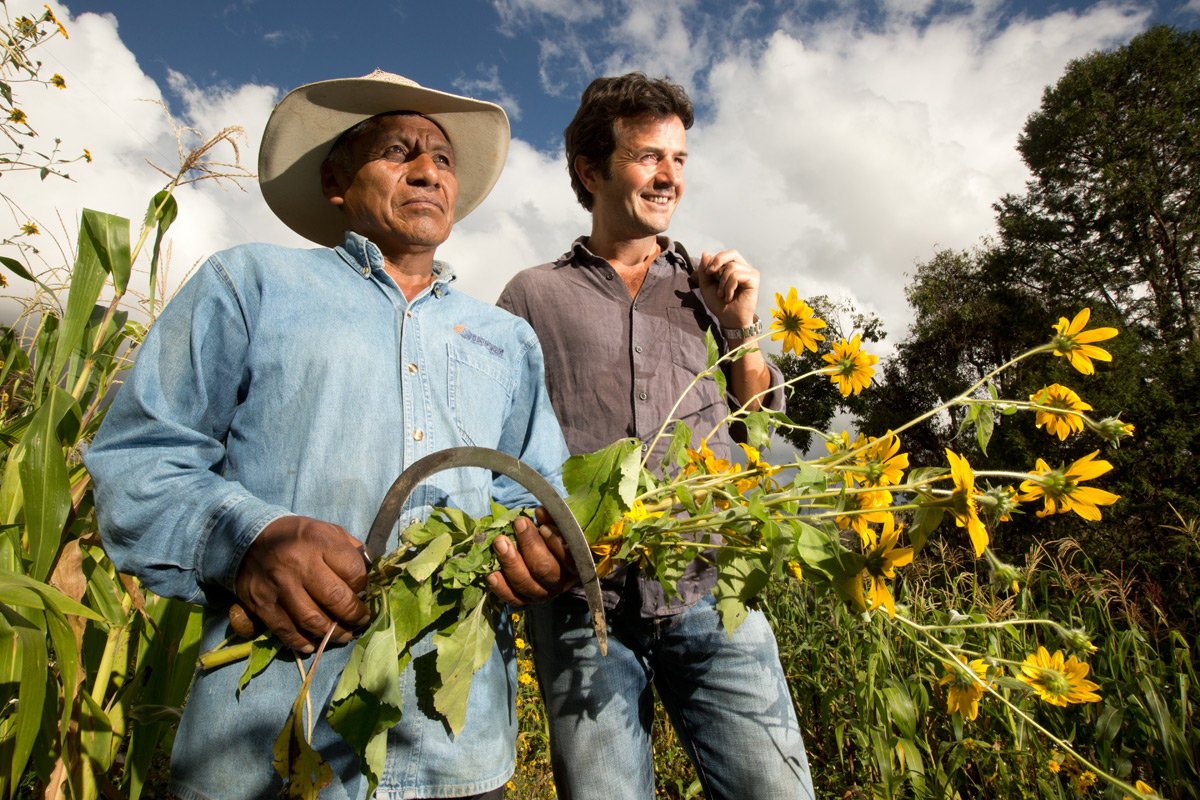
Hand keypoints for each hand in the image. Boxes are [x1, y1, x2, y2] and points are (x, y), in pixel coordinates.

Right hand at [234, 516, 369, 652]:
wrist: (248, 537)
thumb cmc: (297, 537)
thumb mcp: (328, 530)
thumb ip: (351, 549)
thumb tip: (371, 573)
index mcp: (320, 541)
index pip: (353, 572)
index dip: (363, 587)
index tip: (363, 594)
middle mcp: (299, 563)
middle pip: (335, 599)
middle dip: (353, 615)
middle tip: (360, 621)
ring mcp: (279, 585)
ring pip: (312, 619)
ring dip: (332, 634)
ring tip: (342, 636)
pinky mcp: (262, 603)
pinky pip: (285, 629)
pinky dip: (301, 641)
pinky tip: (312, 644)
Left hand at [486, 506, 577, 604]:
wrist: (555, 563)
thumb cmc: (559, 540)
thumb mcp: (562, 529)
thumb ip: (554, 521)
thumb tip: (540, 512)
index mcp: (575, 565)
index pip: (568, 557)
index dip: (555, 543)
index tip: (542, 527)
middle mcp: (560, 583)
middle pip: (544, 569)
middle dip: (529, 545)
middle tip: (518, 524)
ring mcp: (542, 594)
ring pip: (525, 584)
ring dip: (510, 562)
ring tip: (499, 542)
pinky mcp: (526, 600)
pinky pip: (512, 598)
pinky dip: (501, 587)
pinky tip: (490, 574)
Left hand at [695, 249, 759, 329]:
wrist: (728, 319)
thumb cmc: (719, 303)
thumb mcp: (706, 285)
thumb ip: (704, 270)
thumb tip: (705, 253)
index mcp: (734, 268)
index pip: (725, 255)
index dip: (714, 260)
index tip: (707, 273)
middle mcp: (744, 268)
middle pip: (732, 253)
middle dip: (718, 261)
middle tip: (710, 273)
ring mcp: (750, 273)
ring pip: (732, 266)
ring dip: (723, 282)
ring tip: (723, 294)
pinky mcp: (754, 279)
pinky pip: (737, 275)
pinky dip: (729, 287)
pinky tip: (729, 297)